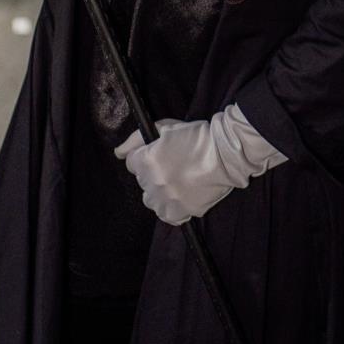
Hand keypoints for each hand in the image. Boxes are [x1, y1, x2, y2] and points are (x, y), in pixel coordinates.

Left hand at [115, 118, 233, 225]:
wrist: (225, 154)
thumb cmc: (195, 136)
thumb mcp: (164, 128)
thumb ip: (136, 139)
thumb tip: (118, 153)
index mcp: (148, 161)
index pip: (131, 163)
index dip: (144, 155)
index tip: (157, 152)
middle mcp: (155, 182)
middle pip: (142, 180)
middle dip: (151, 171)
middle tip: (171, 162)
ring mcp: (169, 199)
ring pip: (150, 200)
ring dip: (158, 190)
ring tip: (174, 180)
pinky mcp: (184, 211)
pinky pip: (167, 216)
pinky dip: (170, 207)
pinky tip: (179, 195)